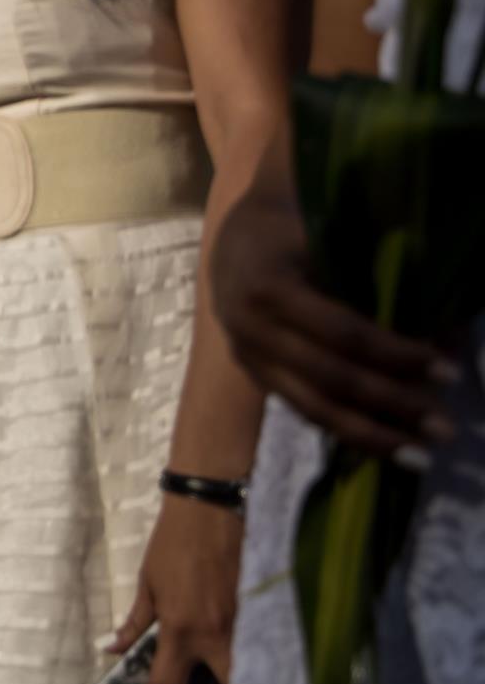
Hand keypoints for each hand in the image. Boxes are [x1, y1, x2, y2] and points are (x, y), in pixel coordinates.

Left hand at [106, 494, 241, 683]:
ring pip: (243, 669)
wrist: (209, 510)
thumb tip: (111, 648)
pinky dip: (247, 655)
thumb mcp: (146, 583)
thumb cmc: (172, 544)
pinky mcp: (258, 611)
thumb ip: (134, 623)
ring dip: (232, 678)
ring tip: (215, 678)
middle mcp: (214, 635)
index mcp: (180, 630)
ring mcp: (240, 625)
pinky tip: (238, 656)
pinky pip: (254, 645)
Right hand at [212, 187, 454, 458]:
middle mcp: (250, 327)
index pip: (342, 334)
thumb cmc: (295, 226)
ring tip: (417, 457)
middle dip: (391, 405)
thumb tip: (445, 329)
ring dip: (369, 435)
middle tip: (444, 428)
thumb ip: (377, 276)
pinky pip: (300, 408)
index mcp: (269, 286)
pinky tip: (381, 444)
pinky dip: (343, 429)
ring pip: (310, 406)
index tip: (447, 370)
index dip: (397, 356)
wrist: (237, 234)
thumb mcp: (330, 234)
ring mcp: (246, 354)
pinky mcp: (252, 372)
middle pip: (329, 378)